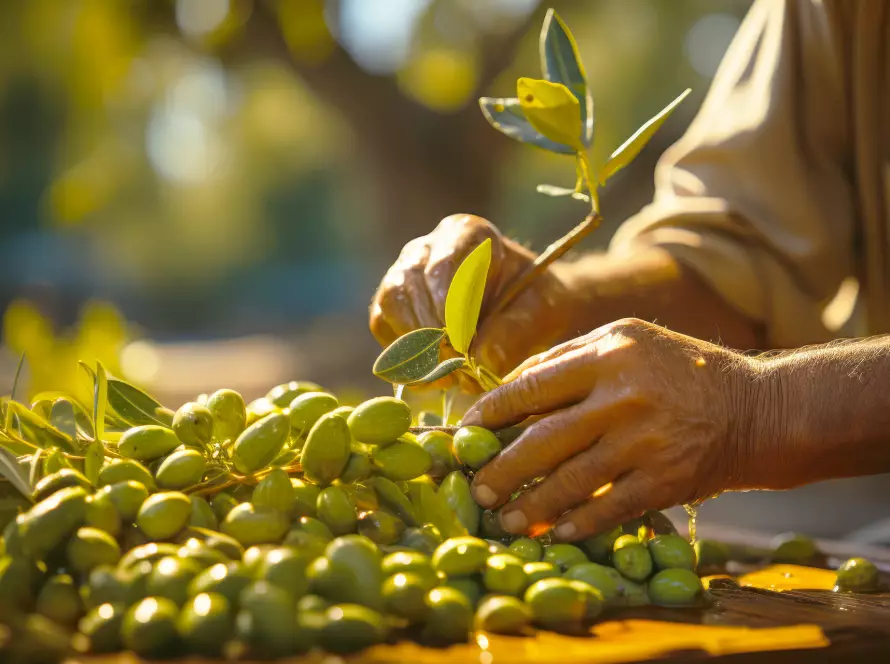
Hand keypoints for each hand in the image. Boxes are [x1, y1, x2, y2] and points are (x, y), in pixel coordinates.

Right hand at [369, 214, 576, 378]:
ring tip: (446, 377)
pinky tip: (433, 378)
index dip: (449, 311)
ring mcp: (405, 273)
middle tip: (456, 370)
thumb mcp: (540, 312)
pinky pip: (383, 326)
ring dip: (415, 347)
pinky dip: (404, 357)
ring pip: (391, 304)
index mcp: (467, 234)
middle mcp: (427, 248)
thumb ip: (514, 332)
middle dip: (430, 333)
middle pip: (409, 284)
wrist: (526, 310)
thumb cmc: (535, 302)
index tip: (463, 347)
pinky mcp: (393, 303)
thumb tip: (480, 361)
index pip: (443, 267)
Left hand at [462, 318, 763, 541]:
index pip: (530, 386)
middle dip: (501, 470)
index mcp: (607, 354)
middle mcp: (624, 396)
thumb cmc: (679, 371)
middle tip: (475, 488)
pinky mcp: (665, 480)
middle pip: (542, 440)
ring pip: (570, 481)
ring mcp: (646, 440)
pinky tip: (554, 532)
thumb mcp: (626, 342)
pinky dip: (578, 523)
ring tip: (504, 519)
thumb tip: (506, 389)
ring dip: (531, 506)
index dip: (490, 414)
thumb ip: (567, 360)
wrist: (756, 409)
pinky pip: (608, 508)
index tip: (464, 436)